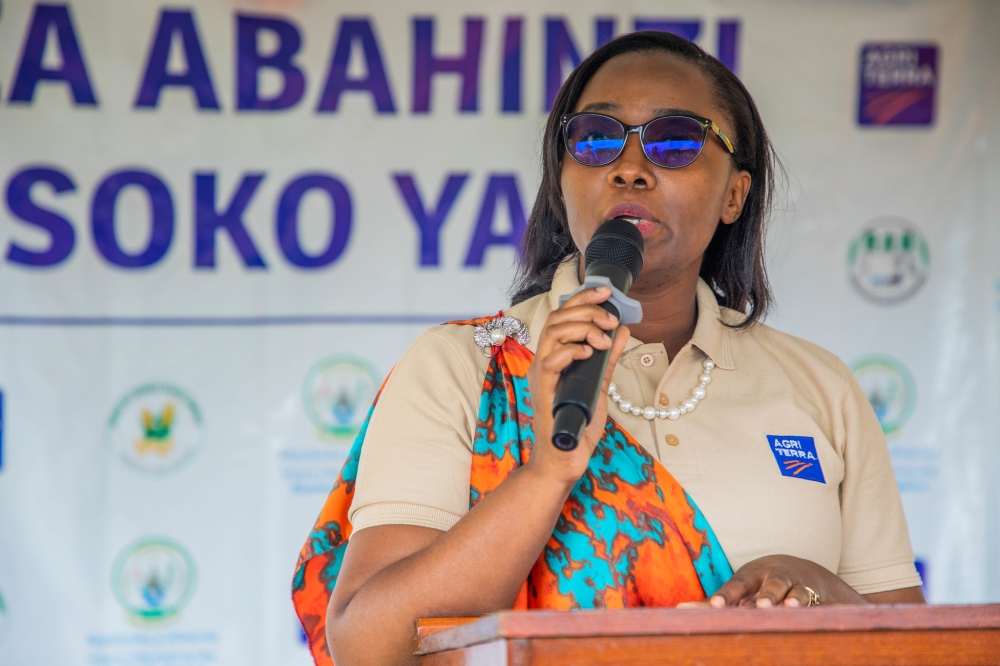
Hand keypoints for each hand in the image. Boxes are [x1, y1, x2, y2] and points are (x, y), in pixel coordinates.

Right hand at [525, 287, 629, 486]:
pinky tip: (591, 354)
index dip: (583, 299)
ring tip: (604, 339)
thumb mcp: (599, 384)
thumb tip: (623, 331)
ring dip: (583, 327)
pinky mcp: (543, 390)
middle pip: (557, 318)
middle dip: (587, 310)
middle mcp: (543, 361)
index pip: (563, 316)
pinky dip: (573, 350)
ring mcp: (541, 375)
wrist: (563, 459)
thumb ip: (609, 358)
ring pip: (552, 332)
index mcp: (554, 357)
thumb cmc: (576, 426)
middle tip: (611, 319)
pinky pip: (551, 360)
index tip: (606, 292)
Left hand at [676, 555, 866, 608]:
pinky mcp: (809, 592)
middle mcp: (769, 578)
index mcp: (747, 578)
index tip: (715, 605)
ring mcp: (790, 584)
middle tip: (758, 606)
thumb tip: (678, 610)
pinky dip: (807, 603)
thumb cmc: (756, 585)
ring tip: (785, 605)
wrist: (798, 569)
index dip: (726, 597)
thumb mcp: (737, 590)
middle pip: (766, 585)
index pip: (735, 588)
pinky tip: (805, 610)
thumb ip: (710, 603)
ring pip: (790, 590)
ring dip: (788, 598)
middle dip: (763, 595)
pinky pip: (810, 598)